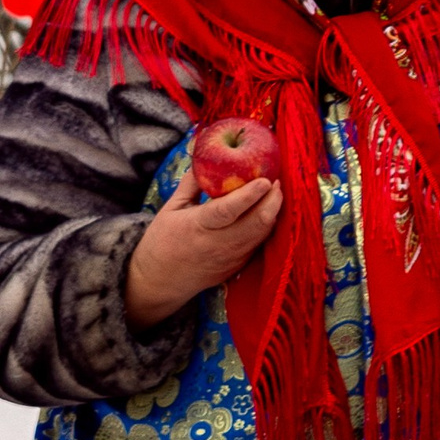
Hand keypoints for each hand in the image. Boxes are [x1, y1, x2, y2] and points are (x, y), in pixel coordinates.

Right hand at [126, 174, 283, 326]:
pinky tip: (268, 211)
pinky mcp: (238, 266)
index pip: (227, 211)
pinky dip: (266, 226)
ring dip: (273, 212)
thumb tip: (206, 157)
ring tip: (276, 192)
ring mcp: (231, 258)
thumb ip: (191, 184)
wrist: (161, 281)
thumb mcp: (170, 208)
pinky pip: (258, 243)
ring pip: (262, 233)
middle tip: (278, 181)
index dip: (249, 195)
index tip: (265, 180)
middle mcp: (218, 244)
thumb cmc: (162, 241)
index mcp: (197, 227)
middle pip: (255, 223)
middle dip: (272, 201)